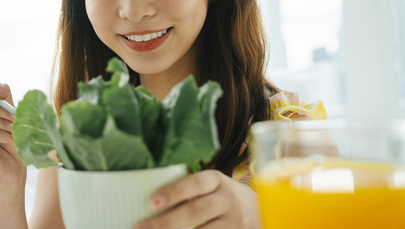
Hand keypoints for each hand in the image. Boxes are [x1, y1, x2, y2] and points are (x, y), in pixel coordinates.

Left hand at [135, 169, 260, 228]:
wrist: (263, 212)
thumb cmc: (224, 200)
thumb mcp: (214, 189)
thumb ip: (191, 193)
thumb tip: (152, 204)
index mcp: (218, 181)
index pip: (196, 183)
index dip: (174, 191)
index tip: (152, 202)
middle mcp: (229, 199)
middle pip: (196, 211)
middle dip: (167, 222)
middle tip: (142, 227)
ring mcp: (237, 222)